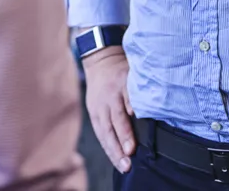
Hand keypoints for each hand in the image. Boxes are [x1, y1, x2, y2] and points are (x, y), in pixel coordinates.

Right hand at [83, 46, 135, 173]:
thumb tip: (135, 113)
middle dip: (118, 149)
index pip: (119, 116)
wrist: (100, 61)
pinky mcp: (93, 114)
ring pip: (103, 134)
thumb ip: (133, 94)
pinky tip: (114, 158)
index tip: (131, 149)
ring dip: (113, 152)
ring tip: (122, 166)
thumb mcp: (130, 75)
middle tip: (127, 164)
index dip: (125, 133)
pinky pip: (99, 133)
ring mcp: (96, 109)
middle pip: (109, 129)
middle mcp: (104, 103)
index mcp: (114, 92)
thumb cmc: (120, 69)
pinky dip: (107, 146)